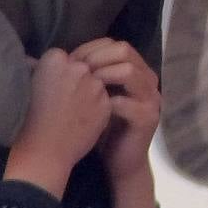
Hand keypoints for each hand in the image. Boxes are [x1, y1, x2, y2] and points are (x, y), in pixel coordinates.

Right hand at [3, 48, 109, 198]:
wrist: (43, 152)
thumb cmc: (27, 120)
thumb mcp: (27, 87)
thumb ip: (37, 69)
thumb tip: (33, 60)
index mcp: (56, 59)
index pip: (63, 57)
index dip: (59, 72)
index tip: (52, 86)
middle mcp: (79, 68)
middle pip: (82, 67)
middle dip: (76, 79)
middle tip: (65, 98)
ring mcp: (95, 86)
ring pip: (96, 82)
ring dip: (89, 92)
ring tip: (74, 111)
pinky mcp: (106, 104)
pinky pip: (104, 100)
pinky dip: (97, 107)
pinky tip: (84, 120)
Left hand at [70, 38, 159, 207]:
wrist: (121, 162)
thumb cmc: (104, 127)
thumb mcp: (96, 96)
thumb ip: (88, 75)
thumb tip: (55, 56)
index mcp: (138, 71)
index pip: (118, 45)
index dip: (93, 48)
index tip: (71, 60)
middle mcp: (149, 80)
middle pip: (126, 51)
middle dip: (97, 58)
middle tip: (77, 71)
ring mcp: (152, 99)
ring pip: (129, 72)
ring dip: (102, 75)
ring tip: (84, 85)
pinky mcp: (148, 119)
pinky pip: (127, 103)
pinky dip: (106, 103)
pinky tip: (90, 108)